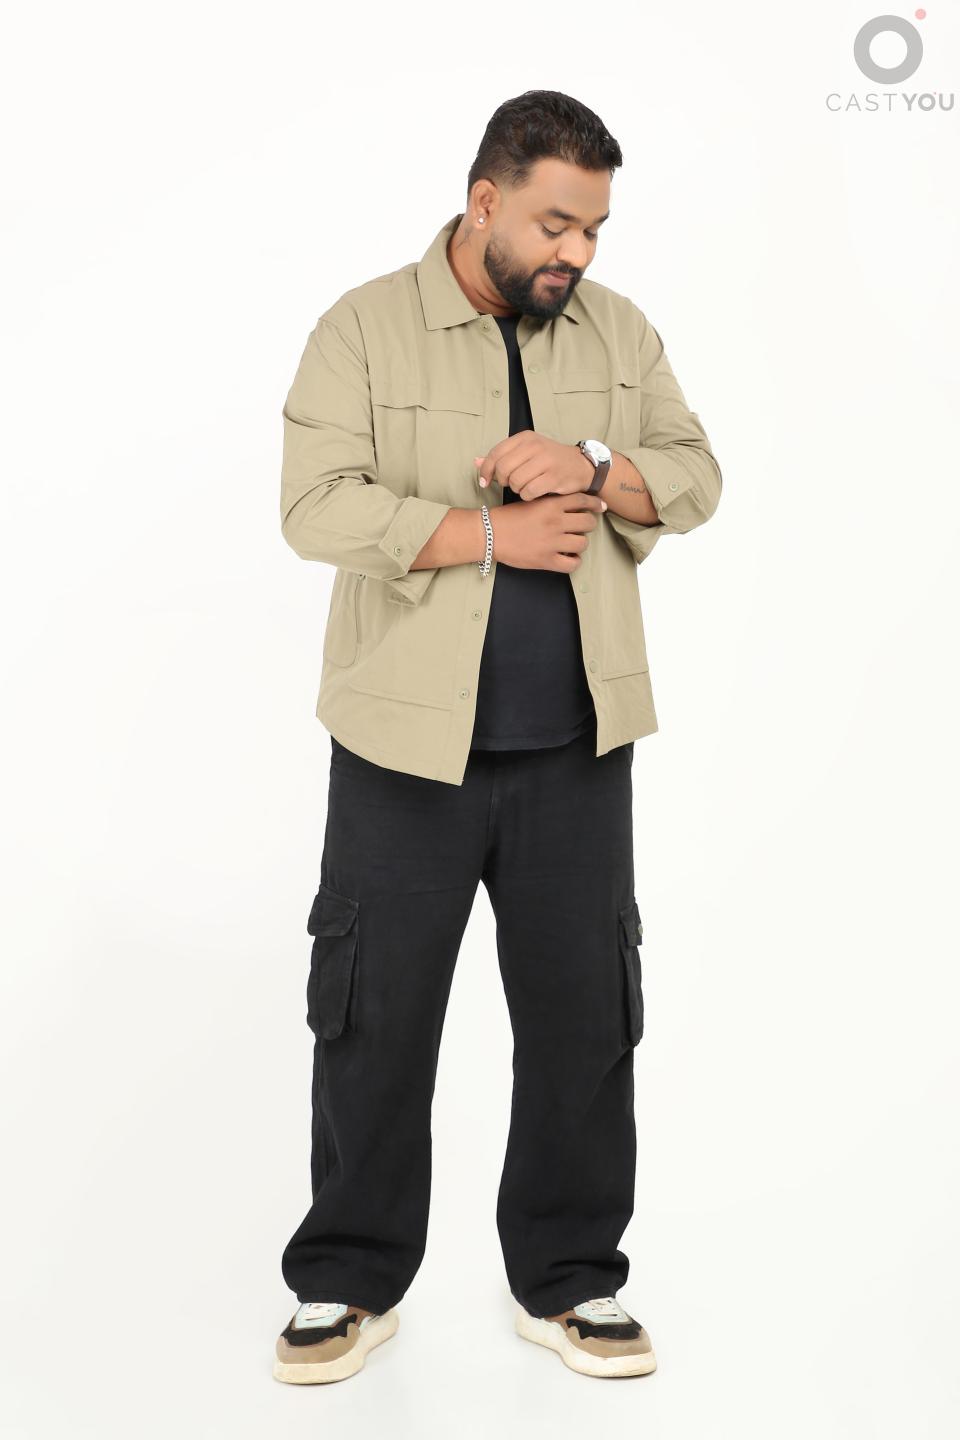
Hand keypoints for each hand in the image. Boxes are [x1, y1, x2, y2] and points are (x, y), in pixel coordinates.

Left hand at [474, 431, 597, 499]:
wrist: (580, 466)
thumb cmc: (549, 461)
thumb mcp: (525, 452)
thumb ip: (501, 457)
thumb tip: (476, 462)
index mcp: (525, 438)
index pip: (496, 453)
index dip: (486, 470)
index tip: (484, 482)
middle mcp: (535, 446)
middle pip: (503, 469)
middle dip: (502, 481)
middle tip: (510, 484)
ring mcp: (545, 461)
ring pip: (515, 481)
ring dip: (516, 489)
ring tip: (525, 487)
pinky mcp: (554, 477)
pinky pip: (529, 491)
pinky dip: (527, 496)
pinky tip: (533, 493)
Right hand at [484, 491, 606, 572]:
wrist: (490, 534)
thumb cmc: (508, 517)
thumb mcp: (531, 501)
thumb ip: (551, 502)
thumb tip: (572, 503)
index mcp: (551, 505)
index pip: (582, 501)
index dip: (595, 504)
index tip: (600, 507)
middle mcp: (555, 522)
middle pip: (588, 522)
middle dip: (587, 524)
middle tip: (580, 527)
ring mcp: (552, 542)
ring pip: (583, 543)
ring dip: (580, 542)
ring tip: (572, 542)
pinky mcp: (546, 560)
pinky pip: (572, 564)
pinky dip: (573, 561)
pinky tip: (567, 557)